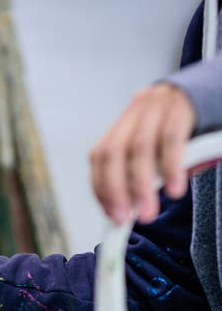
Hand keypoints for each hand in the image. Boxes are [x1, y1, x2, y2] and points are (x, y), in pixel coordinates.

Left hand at [90, 83, 195, 224]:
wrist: (213, 92)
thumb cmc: (184, 128)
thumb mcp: (160, 151)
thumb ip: (149, 174)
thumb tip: (135, 207)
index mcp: (124, 124)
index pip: (99, 156)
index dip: (101, 187)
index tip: (110, 214)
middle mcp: (136, 113)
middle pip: (113, 152)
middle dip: (115, 190)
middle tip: (123, 218)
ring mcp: (157, 108)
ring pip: (140, 148)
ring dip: (140, 185)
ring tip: (147, 212)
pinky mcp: (181, 109)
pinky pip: (172, 140)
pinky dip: (170, 168)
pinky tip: (174, 189)